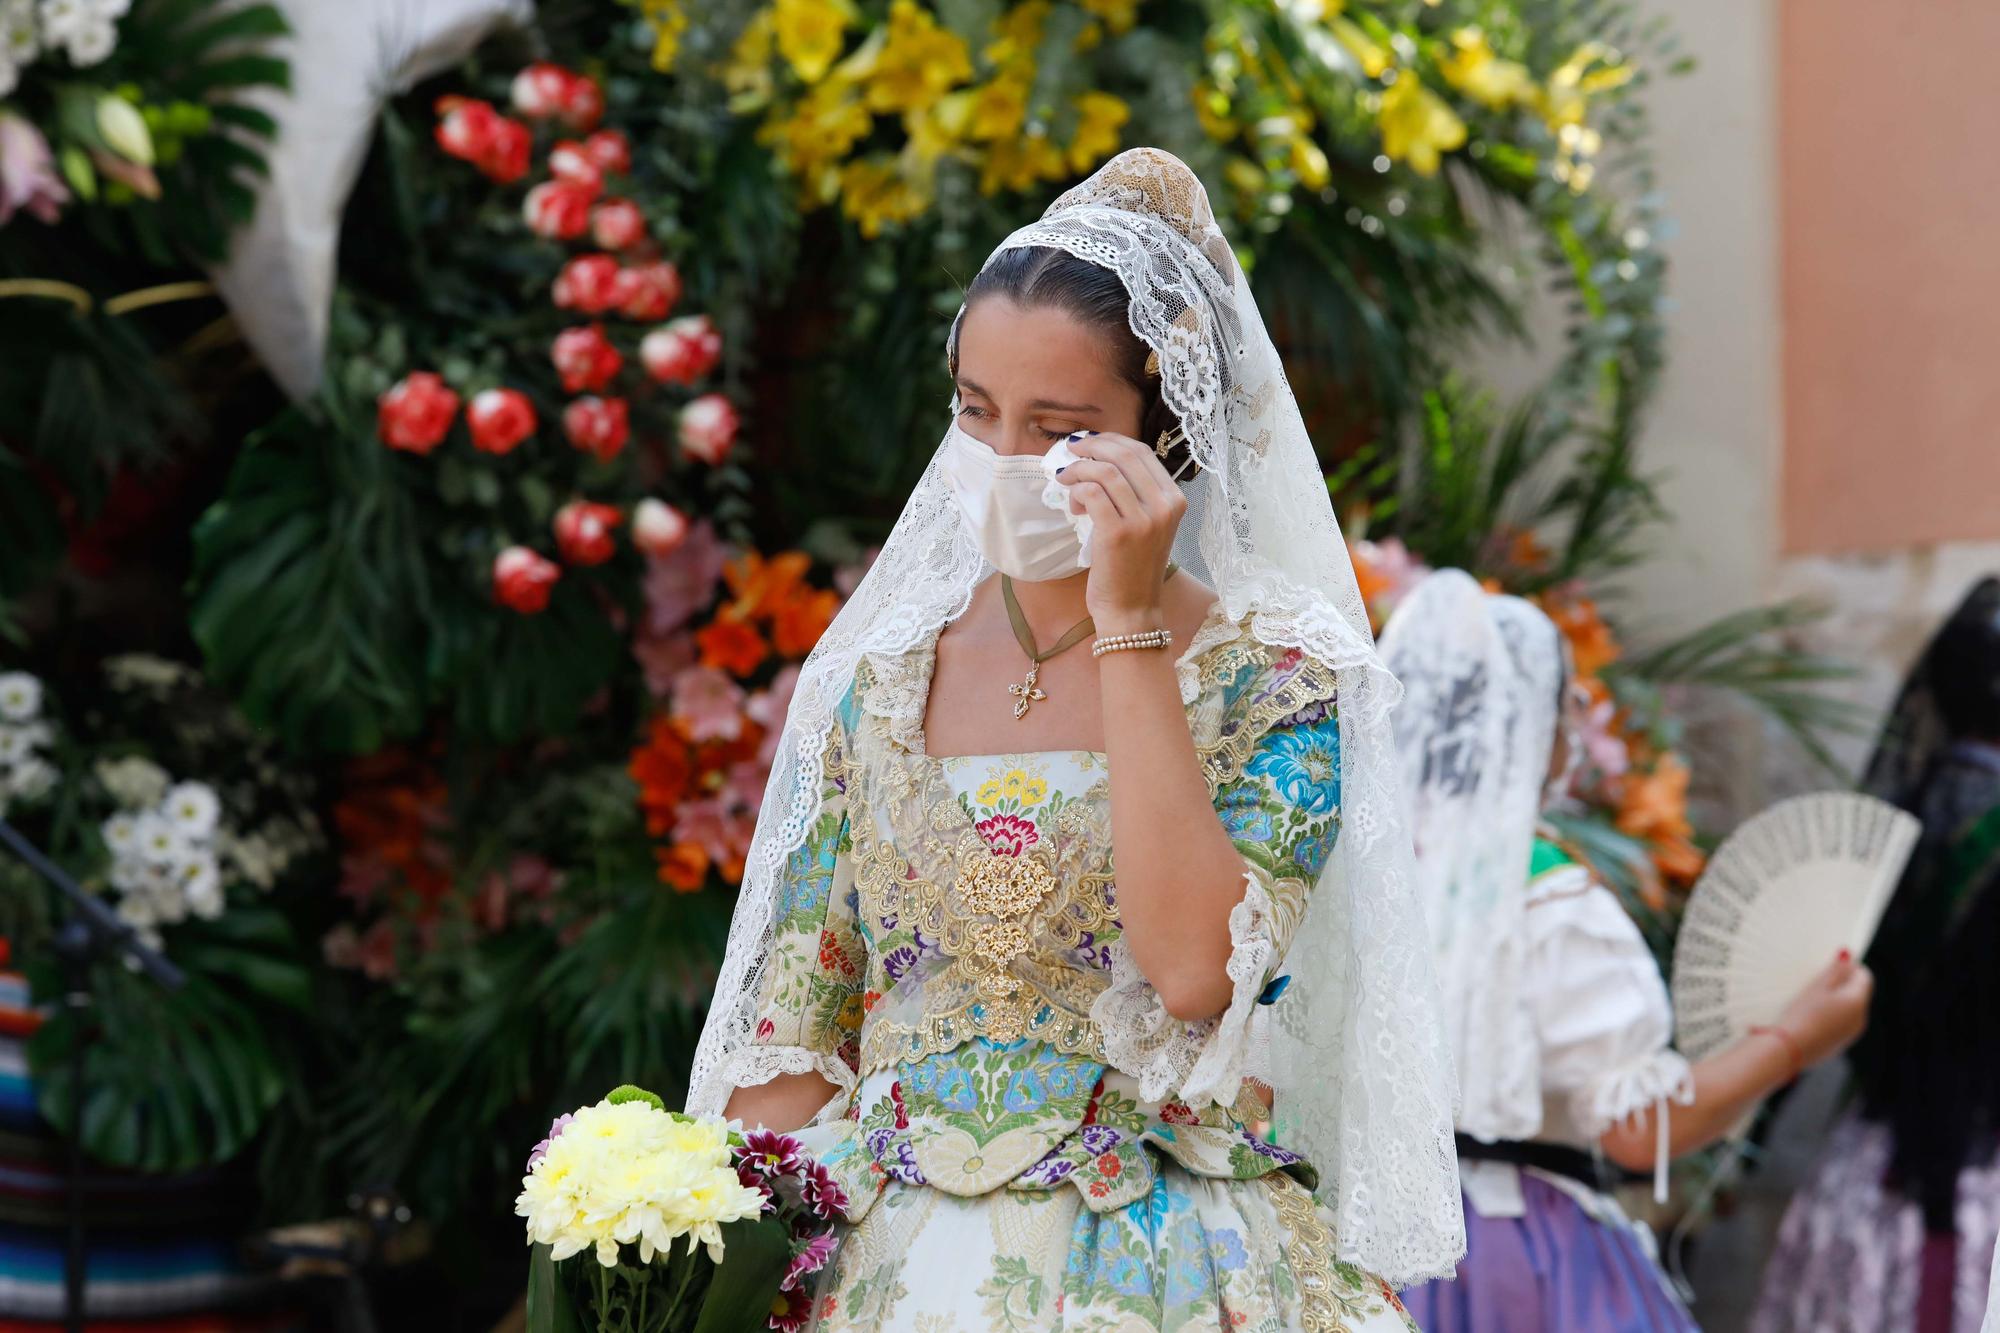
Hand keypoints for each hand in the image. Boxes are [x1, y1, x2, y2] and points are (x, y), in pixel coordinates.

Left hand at [1056, 432, 1185, 627]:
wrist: (1132, 610)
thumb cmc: (1133, 568)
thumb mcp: (1148, 525)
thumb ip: (1136, 493)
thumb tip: (1102, 458)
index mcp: (1174, 499)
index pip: (1143, 452)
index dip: (1112, 441)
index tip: (1090, 443)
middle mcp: (1164, 506)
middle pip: (1125, 455)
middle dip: (1093, 446)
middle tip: (1072, 452)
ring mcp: (1143, 520)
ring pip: (1105, 471)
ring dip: (1079, 470)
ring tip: (1067, 482)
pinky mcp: (1118, 533)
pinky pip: (1092, 493)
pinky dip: (1077, 491)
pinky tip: (1072, 504)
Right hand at [1770, 952, 1873, 1069]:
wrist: (1789, 1049)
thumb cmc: (1802, 1014)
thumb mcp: (1818, 987)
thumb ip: (1836, 969)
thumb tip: (1849, 955)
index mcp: (1858, 1002)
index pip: (1864, 977)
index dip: (1851, 967)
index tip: (1832, 963)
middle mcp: (1860, 1019)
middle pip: (1856, 994)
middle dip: (1841, 985)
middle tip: (1816, 980)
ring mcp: (1850, 1034)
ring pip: (1847, 1010)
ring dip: (1835, 1001)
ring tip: (1809, 1000)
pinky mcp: (1838, 1045)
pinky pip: (1839, 1025)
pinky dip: (1829, 1017)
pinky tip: (1808, 1018)